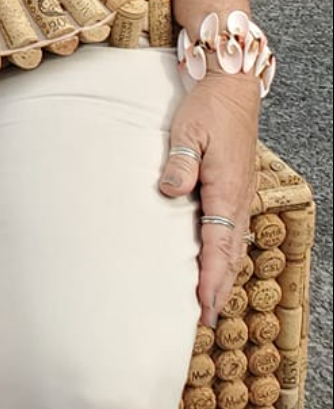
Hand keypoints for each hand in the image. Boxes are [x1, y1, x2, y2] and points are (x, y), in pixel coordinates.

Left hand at [159, 72, 259, 324]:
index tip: (204, 306)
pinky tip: (213, 261)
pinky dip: (224, 253)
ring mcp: (238, 196)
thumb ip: (180, 163)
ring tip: (207, 300)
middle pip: (230, 254)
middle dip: (218, 287)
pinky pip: (231, 230)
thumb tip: (169, 191)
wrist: (231, 89)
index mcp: (227, 191)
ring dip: (222, 273)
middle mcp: (237, 200)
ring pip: (232, 244)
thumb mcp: (188, 130)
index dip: (211, 278)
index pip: (219, 245)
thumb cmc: (207, 109)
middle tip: (204, 319)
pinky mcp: (233, 189)